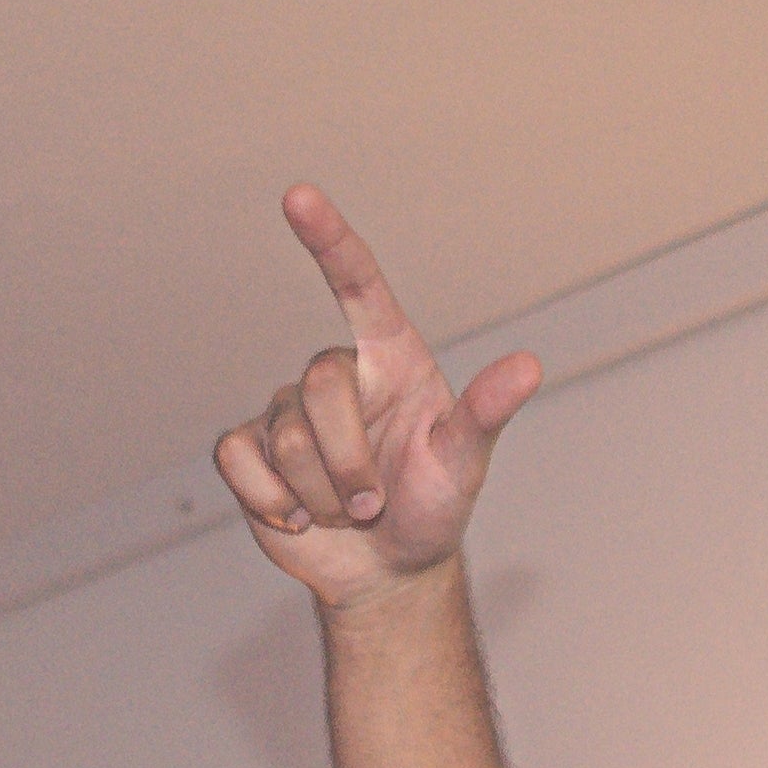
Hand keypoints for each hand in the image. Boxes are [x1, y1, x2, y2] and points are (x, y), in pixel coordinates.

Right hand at [208, 181, 544, 609]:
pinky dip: (270, 501)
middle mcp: (335, 374)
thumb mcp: (465, 463)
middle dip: (348, 463)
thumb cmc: (431, 507)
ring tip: (344, 510)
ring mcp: (285, 411)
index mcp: (388, 357)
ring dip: (320, 494)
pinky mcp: (248, 451)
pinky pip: (239, 462)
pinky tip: (296, 516)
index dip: (328, 239)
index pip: (356, 283)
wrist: (386, 571)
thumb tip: (529, 367)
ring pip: (285, 440)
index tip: (297, 197)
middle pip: (319, 391)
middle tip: (371, 503)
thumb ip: (486, 413)